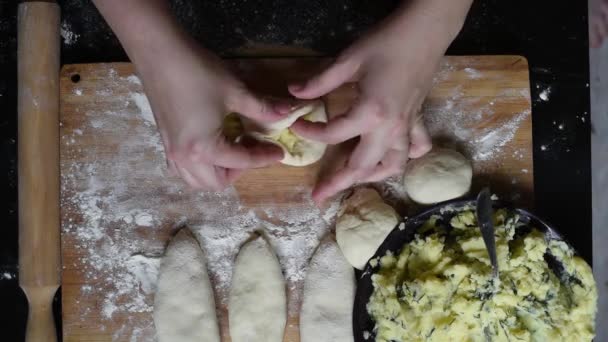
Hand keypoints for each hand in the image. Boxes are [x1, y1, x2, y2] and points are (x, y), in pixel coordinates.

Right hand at [138, 40, 287, 190]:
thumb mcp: (235, 92)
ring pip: (196, 180)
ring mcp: (171, 151)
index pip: (242, 162)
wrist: (159, 52)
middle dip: (239, 170)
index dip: (264, 157)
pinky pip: (182, 169)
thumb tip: (286, 113)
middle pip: (217, 182)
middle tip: (252, 149)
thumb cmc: (197, 72)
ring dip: (217, 172)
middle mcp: (185, 158)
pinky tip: (210, 145)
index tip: (278, 151)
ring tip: (231, 149)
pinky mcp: (164, 141)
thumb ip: (261, 109)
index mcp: (204, 149)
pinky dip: (199, 167)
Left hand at [288, 0, 470, 203]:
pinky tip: (390, 155)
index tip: (298, 126)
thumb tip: (294, 93)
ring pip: (392, 166)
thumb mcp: (348, 60)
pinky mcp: (417, 121)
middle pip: (361, 167)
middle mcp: (390, 129)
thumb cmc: (387, 43)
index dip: (311, 133)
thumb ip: (320, 81)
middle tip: (318, 196)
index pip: (333, 135)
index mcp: (370, 113)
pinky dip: (403, 157)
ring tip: (352, 180)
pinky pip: (415, 149)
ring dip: (370, 176)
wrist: (426, 32)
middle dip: (338, 184)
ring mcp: (407, 128)